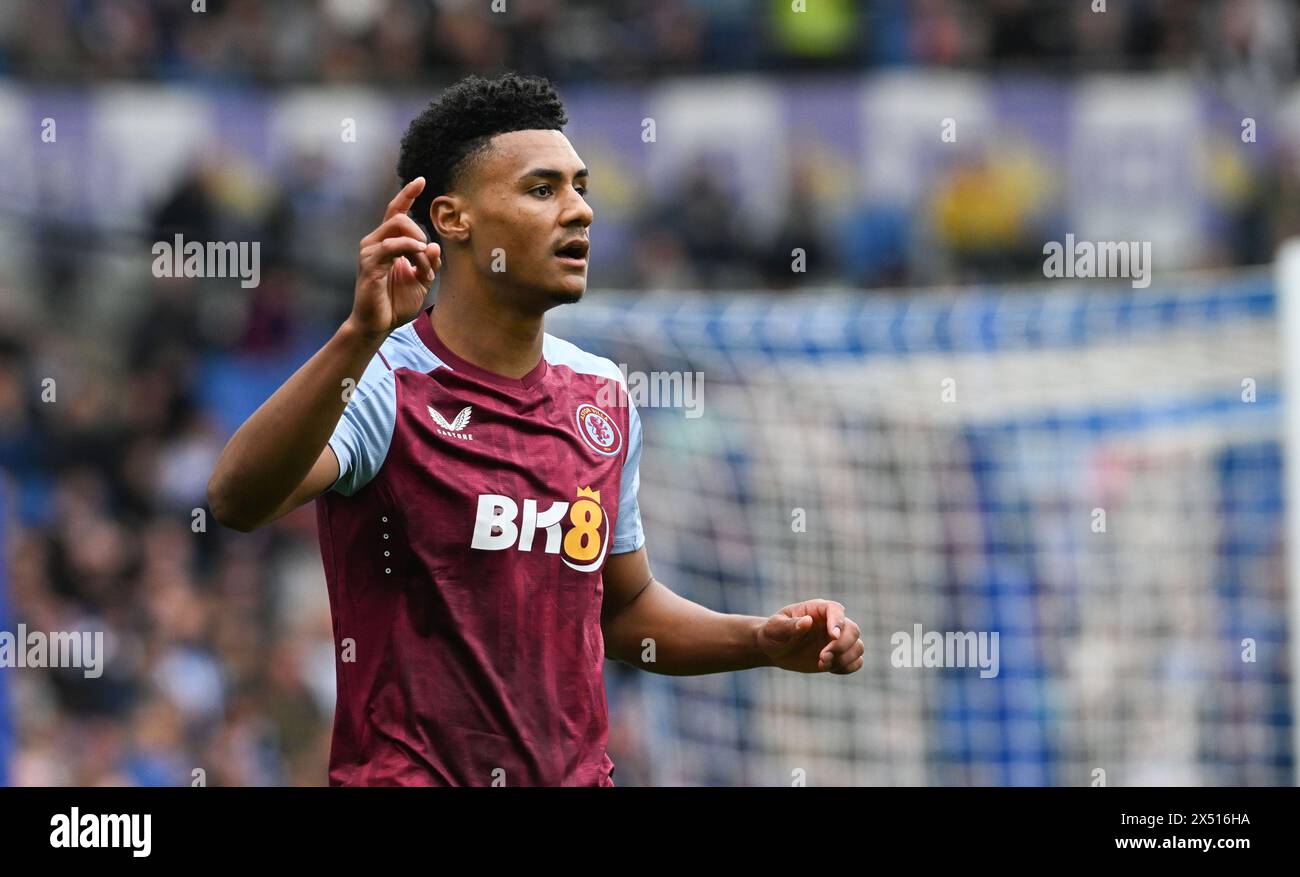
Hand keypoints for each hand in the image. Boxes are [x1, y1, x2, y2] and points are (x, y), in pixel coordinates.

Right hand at [347, 176, 441, 339]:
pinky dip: (408, 248)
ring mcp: (369, 251)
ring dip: (417, 245)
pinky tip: (418, 258)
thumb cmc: (395, 303)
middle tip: (428, 258)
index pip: (395, 211)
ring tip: (423, 269)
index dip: (407, 194)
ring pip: (396, 227)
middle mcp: (375, 242)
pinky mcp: (369, 264)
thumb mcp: (421, 281)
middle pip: (399, 216)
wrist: (378, 325)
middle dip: (420, 233)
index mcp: (387, 243)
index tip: (421, 180)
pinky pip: (390, 245)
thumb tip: (434, 244)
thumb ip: (429, 262)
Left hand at [757, 599, 862, 673]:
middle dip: (841, 646)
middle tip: (822, 658)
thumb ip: (789, 625)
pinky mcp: (839, 656)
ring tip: (821, 664)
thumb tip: (807, 621)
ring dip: (844, 659)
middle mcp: (831, 623)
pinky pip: (857, 662)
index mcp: (817, 609)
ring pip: (858, 646)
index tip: (832, 637)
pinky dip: (847, 667)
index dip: (838, 622)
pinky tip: (829, 669)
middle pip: (853, 630)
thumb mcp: (775, 628)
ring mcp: (837, 640)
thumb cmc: (773, 633)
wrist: (775, 649)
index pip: (836, 610)